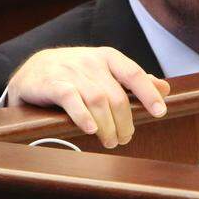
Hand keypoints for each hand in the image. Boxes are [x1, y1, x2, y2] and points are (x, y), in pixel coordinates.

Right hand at [6, 47, 169, 148]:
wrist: (34, 68)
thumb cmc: (77, 73)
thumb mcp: (106, 71)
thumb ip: (134, 80)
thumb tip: (165, 88)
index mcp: (109, 57)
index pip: (134, 74)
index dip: (149, 94)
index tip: (160, 113)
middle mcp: (92, 61)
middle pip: (116, 96)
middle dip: (125, 121)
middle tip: (125, 138)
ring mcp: (71, 71)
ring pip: (97, 100)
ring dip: (107, 126)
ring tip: (111, 141)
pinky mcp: (51, 83)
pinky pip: (70, 99)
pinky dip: (83, 116)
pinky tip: (91, 130)